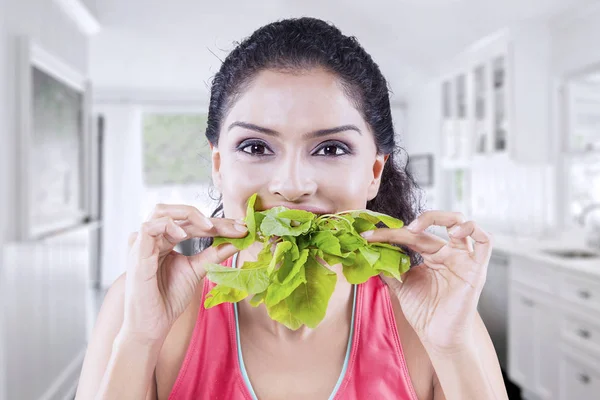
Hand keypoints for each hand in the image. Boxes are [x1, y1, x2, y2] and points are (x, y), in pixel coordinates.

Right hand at [121, 204, 247, 343]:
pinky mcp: (136, 254)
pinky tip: (184, 234)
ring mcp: (143, 244)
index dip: (219, 223)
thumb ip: (214, 254)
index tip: (242, 228)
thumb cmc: (168, 299)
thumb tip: (238, 241)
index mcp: (166, 240)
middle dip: (211, 218)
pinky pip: (147, 228)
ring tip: (210, 227)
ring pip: (161, 211)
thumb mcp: (197, 271)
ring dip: (189, 214)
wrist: (153, 325)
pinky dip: (168, 225)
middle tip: (235, 227)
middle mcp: (153, 238)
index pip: (193, 223)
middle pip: (181, 214)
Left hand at [361, 211, 492, 352]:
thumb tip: (370, 250)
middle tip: (387, 233)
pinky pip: (485, 241)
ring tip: (416, 228)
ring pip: (460, 222)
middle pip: (431, 226)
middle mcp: (449, 252)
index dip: (389, 233)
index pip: (412, 234)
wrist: (437, 337)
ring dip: (439, 217)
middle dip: (405, 226)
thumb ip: (389, 266)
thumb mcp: (400, 285)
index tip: (366, 237)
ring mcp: (464, 258)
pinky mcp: (476, 268)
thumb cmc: (424, 312)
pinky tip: (453, 233)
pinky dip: (472, 229)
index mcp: (432, 254)